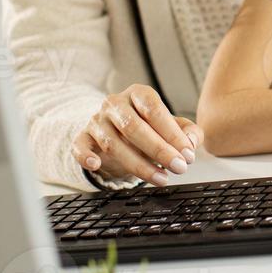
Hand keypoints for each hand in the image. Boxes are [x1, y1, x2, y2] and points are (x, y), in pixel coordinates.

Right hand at [72, 83, 202, 185]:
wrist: (119, 132)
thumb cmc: (149, 127)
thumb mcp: (172, 126)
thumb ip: (188, 132)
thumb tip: (192, 143)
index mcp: (138, 94)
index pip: (154, 109)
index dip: (172, 133)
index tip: (187, 154)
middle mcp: (115, 104)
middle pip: (133, 126)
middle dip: (159, 150)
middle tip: (179, 167)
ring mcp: (97, 120)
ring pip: (113, 143)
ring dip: (138, 164)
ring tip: (161, 178)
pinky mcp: (83, 137)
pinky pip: (80, 146)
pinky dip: (85, 156)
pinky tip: (96, 165)